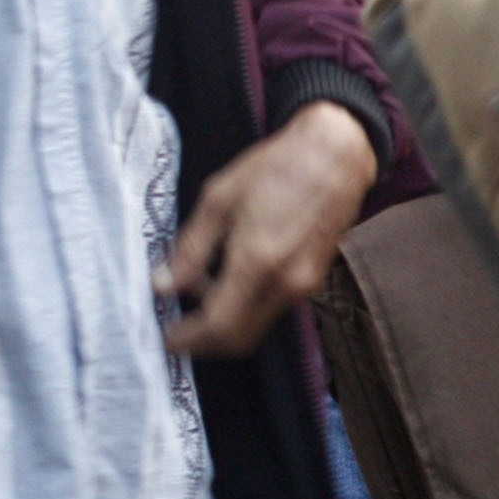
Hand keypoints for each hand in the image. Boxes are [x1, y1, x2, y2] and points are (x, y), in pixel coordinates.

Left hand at [161, 99, 378, 358]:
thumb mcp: (218, 199)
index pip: (217, 326)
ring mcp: (304, 285)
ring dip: (224, 322)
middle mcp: (284, 284)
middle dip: (204, 343)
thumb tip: (163, 286)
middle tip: (176, 328)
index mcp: (256, 262)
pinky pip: (271, 308)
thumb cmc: (273, 169)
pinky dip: (245, 306)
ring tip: (197, 288)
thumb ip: (190, 249)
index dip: (188, 340)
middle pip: (239, 339)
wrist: (335, 156)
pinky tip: (227, 276)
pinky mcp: (313, 279)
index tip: (165, 338)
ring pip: (256, 326)